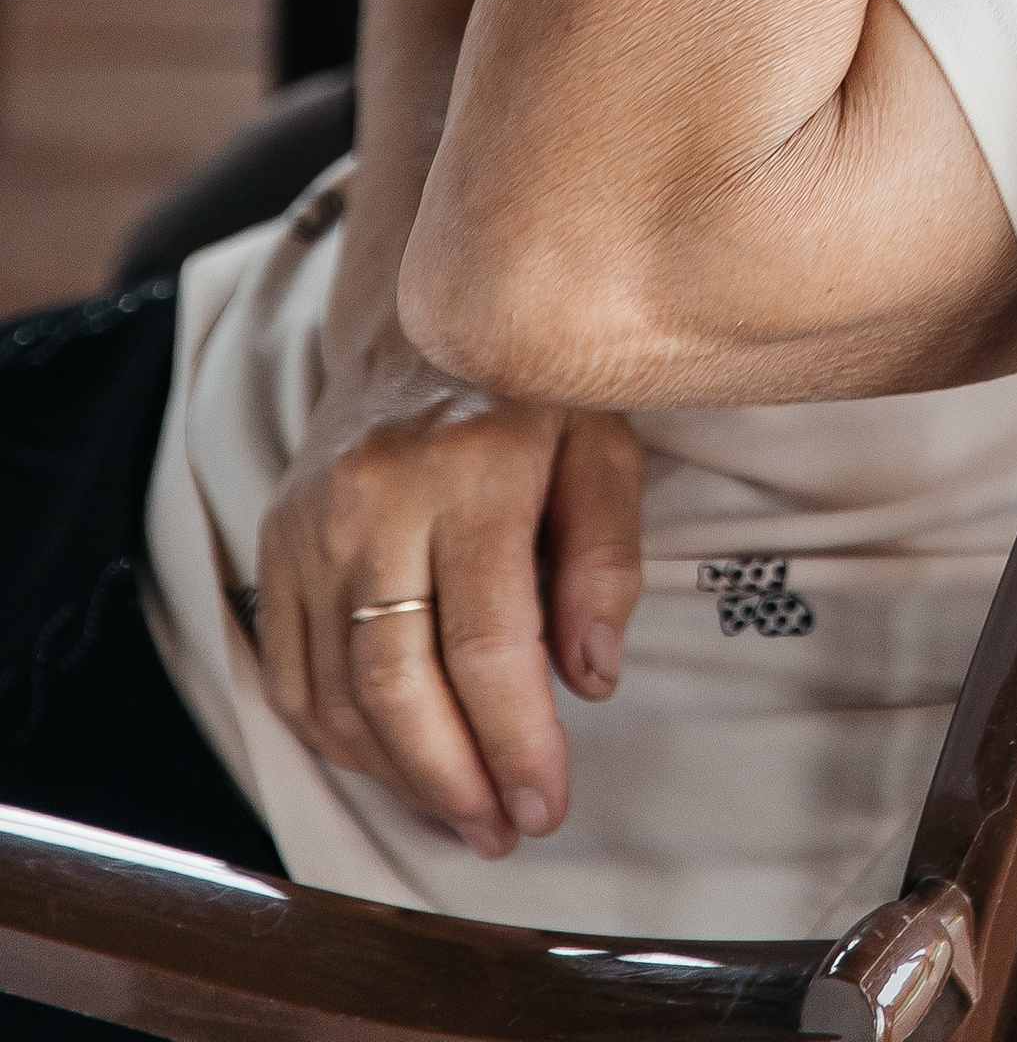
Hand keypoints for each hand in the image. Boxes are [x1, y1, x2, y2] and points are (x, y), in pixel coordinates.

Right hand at [252, 323, 641, 858]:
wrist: (420, 321)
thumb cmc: (532, 392)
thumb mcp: (604, 445)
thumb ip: (607, 557)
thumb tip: (590, 679)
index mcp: (471, 466)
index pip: (488, 643)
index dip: (517, 741)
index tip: (547, 806)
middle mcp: (375, 495)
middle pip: (396, 683)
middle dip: (453, 780)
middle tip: (503, 832)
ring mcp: (309, 521)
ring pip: (336, 693)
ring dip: (398, 776)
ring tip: (463, 814)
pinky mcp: (272, 543)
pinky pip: (289, 675)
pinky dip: (339, 740)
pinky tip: (396, 765)